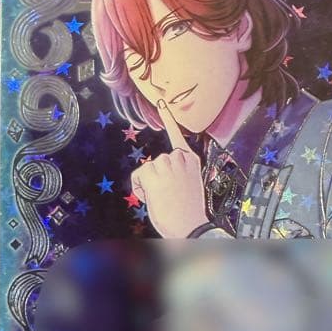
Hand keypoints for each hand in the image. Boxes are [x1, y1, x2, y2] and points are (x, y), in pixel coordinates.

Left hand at [130, 99, 207, 237]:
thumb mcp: (186, 187)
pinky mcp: (156, 173)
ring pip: (149, 167)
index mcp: (192, 162)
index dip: (169, 119)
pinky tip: (152, 196)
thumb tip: (157, 175)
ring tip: (163, 198)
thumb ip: (176, 174)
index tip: (161, 103)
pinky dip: (141, 187)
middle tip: (167, 194)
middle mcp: (182, 159)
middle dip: (157, 175)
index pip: (177, 137)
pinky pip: (140, 175)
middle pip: (158, 159)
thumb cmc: (189, 214)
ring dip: (150, 182)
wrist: (192, 227)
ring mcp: (169, 164)